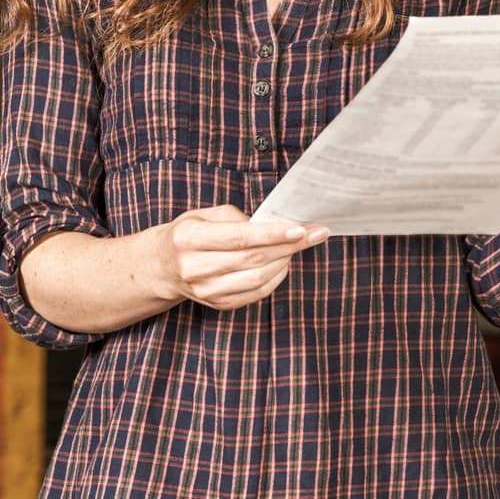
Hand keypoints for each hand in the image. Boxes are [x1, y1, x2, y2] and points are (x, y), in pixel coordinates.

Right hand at [154, 205, 327, 310]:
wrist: (163, 267)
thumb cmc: (190, 234)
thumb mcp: (205, 215)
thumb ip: (238, 218)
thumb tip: (275, 225)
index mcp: (189, 239)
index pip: (239, 238)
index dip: (273, 234)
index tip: (301, 228)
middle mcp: (194, 268)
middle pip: (253, 259)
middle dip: (290, 246)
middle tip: (316, 234)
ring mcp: (205, 291)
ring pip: (258, 279)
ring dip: (286, 261)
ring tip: (299, 245)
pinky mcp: (218, 304)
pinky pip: (257, 293)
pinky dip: (277, 277)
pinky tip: (284, 262)